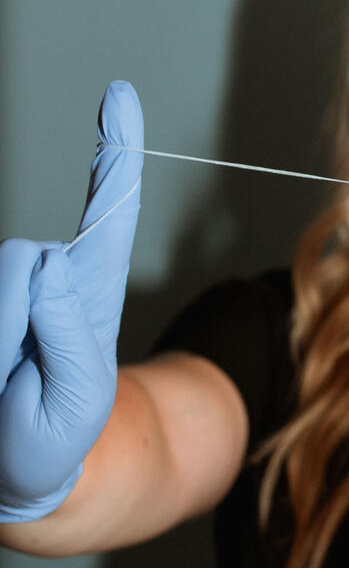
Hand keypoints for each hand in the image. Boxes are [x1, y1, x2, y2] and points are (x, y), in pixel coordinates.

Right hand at [0, 81, 143, 520]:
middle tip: (12, 378)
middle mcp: (49, 278)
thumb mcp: (74, 400)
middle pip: (18, 261)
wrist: (13, 472)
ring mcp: (10, 287)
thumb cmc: (55, 438)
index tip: (118, 95)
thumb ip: (67, 336)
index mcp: (91, 295)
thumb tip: (48, 263)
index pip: (110, 214)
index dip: (115, 154)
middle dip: (8, 322)